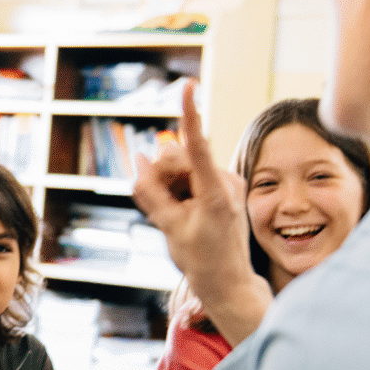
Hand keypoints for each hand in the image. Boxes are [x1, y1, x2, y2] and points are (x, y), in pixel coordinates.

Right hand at [130, 82, 272, 342]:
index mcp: (214, 193)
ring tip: (177, 216)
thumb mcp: (168, 227)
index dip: (190, 114)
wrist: (229, 282)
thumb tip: (140, 158)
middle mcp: (226, 182)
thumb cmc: (200, 259)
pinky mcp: (226, 187)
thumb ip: (150, 191)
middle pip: (178, 158)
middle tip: (162, 206)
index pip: (197, 146)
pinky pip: (193, 177)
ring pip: (184, 167)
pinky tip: (186, 214)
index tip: (188, 87)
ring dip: (171, 185)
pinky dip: (182, 191)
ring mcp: (228, 183)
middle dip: (163, 175)